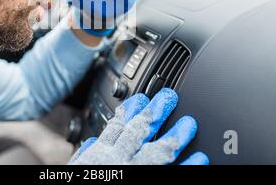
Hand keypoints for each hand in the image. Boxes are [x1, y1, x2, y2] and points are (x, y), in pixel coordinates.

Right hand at [68, 88, 208, 164]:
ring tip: (189, 124)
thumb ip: (84, 157)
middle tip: (169, 99)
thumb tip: (93, 142)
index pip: (117, 126)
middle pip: (140, 132)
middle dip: (155, 113)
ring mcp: (137, 175)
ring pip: (159, 151)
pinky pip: (172, 176)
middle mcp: (120, 162)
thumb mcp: (75, 173)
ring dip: (176, 136)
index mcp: (101, 157)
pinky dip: (188, 167)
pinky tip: (201, 158)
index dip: (131, 110)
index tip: (142, 99)